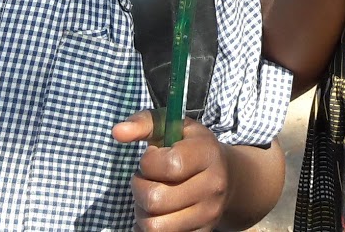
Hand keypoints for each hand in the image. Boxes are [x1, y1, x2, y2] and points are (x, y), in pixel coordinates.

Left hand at [113, 112, 227, 231]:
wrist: (227, 176)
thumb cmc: (190, 147)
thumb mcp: (172, 126)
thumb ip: (144, 123)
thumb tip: (117, 132)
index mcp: (208, 153)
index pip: (170, 165)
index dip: (150, 162)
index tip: (154, 156)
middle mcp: (213, 186)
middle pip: (155, 199)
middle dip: (140, 188)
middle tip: (148, 179)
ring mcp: (209, 214)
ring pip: (154, 226)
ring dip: (143, 212)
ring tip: (152, 197)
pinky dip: (151, 228)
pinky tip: (159, 213)